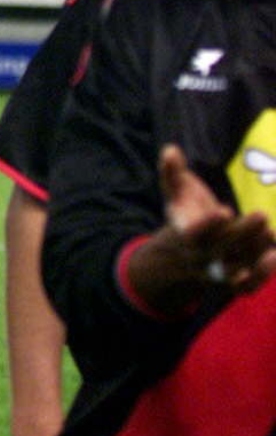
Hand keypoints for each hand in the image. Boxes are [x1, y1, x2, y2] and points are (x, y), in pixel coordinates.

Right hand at [126, 145, 275, 315]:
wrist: (185, 252)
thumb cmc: (186, 213)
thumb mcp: (177, 192)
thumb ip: (172, 172)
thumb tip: (170, 150)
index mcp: (183, 233)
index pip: (193, 234)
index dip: (208, 225)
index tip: (224, 210)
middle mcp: (200, 255)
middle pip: (219, 249)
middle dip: (241, 233)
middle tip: (261, 215)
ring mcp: (217, 270)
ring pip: (235, 268)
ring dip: (254, 253)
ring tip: (271, 233)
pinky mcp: (234, 280)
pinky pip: (248, 286)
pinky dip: (261, 275)